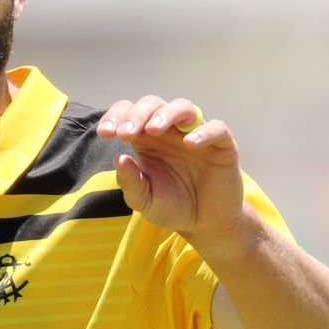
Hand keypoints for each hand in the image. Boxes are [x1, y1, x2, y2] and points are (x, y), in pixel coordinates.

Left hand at [97, 95, 245, 245]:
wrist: (205, 224)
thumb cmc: (172, 207)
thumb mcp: (145, 201)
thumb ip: (130, 183)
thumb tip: (119, 158)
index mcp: (146, 139)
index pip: (129, 114)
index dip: (116, 116)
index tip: (106, 133)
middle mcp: (170, 131)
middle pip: (153, 104)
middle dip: (137, 115)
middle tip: (125, 133)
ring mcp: (196, 134)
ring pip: (183, 107)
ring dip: (166, 114)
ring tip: (153, 130)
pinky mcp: (222, 145)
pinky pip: (216, 128)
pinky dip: (203, 132)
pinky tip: (189, 144)